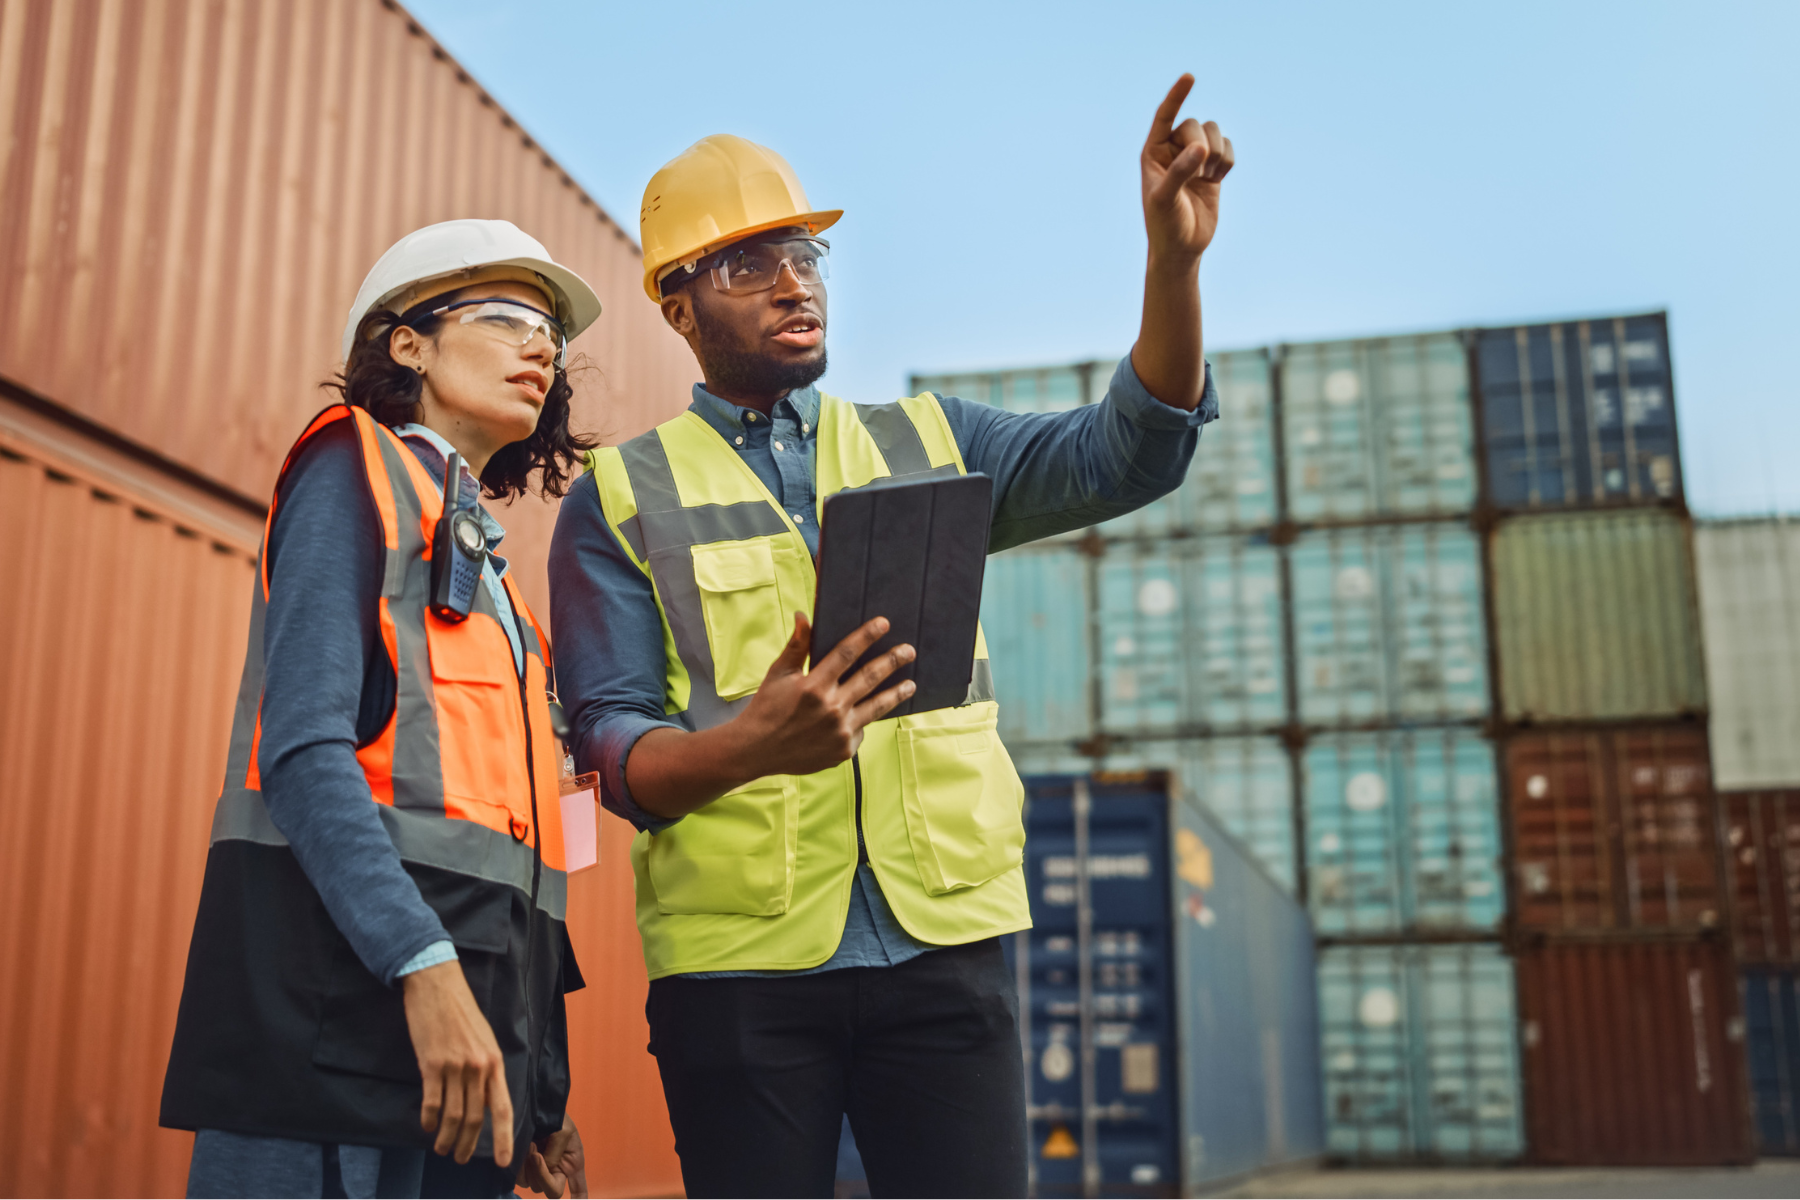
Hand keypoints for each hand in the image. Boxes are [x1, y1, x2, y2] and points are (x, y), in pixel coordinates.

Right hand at [401, 960, 513, 1167]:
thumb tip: (485, 1096)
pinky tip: (426, 1126)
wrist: (437, 985)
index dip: (504, 1138)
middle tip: (460, 1158)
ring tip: (441, 1148)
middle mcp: (478, 1067)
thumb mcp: (483, 1038)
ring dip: (446, 1137)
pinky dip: (428, 1119)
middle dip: (469, 1144)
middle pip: (476, 1118)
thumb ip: (485, 1067)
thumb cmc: (461, 1012)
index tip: (504, 1161)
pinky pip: (431, 1102)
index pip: (503, 1108)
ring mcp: (455, 1066)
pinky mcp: (431, 1064)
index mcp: (494, 1061)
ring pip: (453, 1115)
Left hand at [520, 1115, 586, 1197]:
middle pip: (551, 1191)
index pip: (579, 1188)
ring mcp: (539, 1170)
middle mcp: (557, 1170)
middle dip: (543, 1175)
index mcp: (572, 1163)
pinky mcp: (522, 1166)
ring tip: (530, 1145)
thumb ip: (555, 1155)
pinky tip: (523, 1148)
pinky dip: (519, 1166)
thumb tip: (542, 1168)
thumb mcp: (563, 1132)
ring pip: (532, 1185)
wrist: (534, 1103)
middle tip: (536, 1154)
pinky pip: (519, 1178)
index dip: (579, 1199)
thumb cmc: (554, 1114)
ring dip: (529, 1167)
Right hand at [734, 614, 915, 777]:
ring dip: (895, 693)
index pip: (847, 654)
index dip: (867, 636)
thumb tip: (804, 616)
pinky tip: (867, 713)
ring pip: (876, 707)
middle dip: (892, 661)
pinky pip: (861, 730)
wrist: (756, 751)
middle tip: (909, 651)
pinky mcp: (844, 750)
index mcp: (814, 686)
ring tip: (910, 684)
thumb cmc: (767, 709)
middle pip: (870, 678)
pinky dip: (864, 720)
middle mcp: (831, 708)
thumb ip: (797, 646)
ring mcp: (840, 732)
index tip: (884, 624)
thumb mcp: (778, 674)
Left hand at [1141, 73, 1233, 264]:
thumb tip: (1201, 148)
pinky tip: (1217, 180)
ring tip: (1207, 178)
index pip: (1164, 116)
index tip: (1190, 77)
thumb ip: (1180, 171)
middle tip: (1199, 171)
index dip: (1177, 96)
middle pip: (1196, 125)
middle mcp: (1172, 151)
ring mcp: (1193, 158)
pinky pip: (1227, 147)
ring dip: (1216, 154)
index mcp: (1152, 152)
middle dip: (1202, 144)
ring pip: (1214, 133)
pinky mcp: (1212, 168)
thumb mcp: (1166, 198)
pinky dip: (1227, 161)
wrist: (1182, 248)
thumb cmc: (1165, 224)